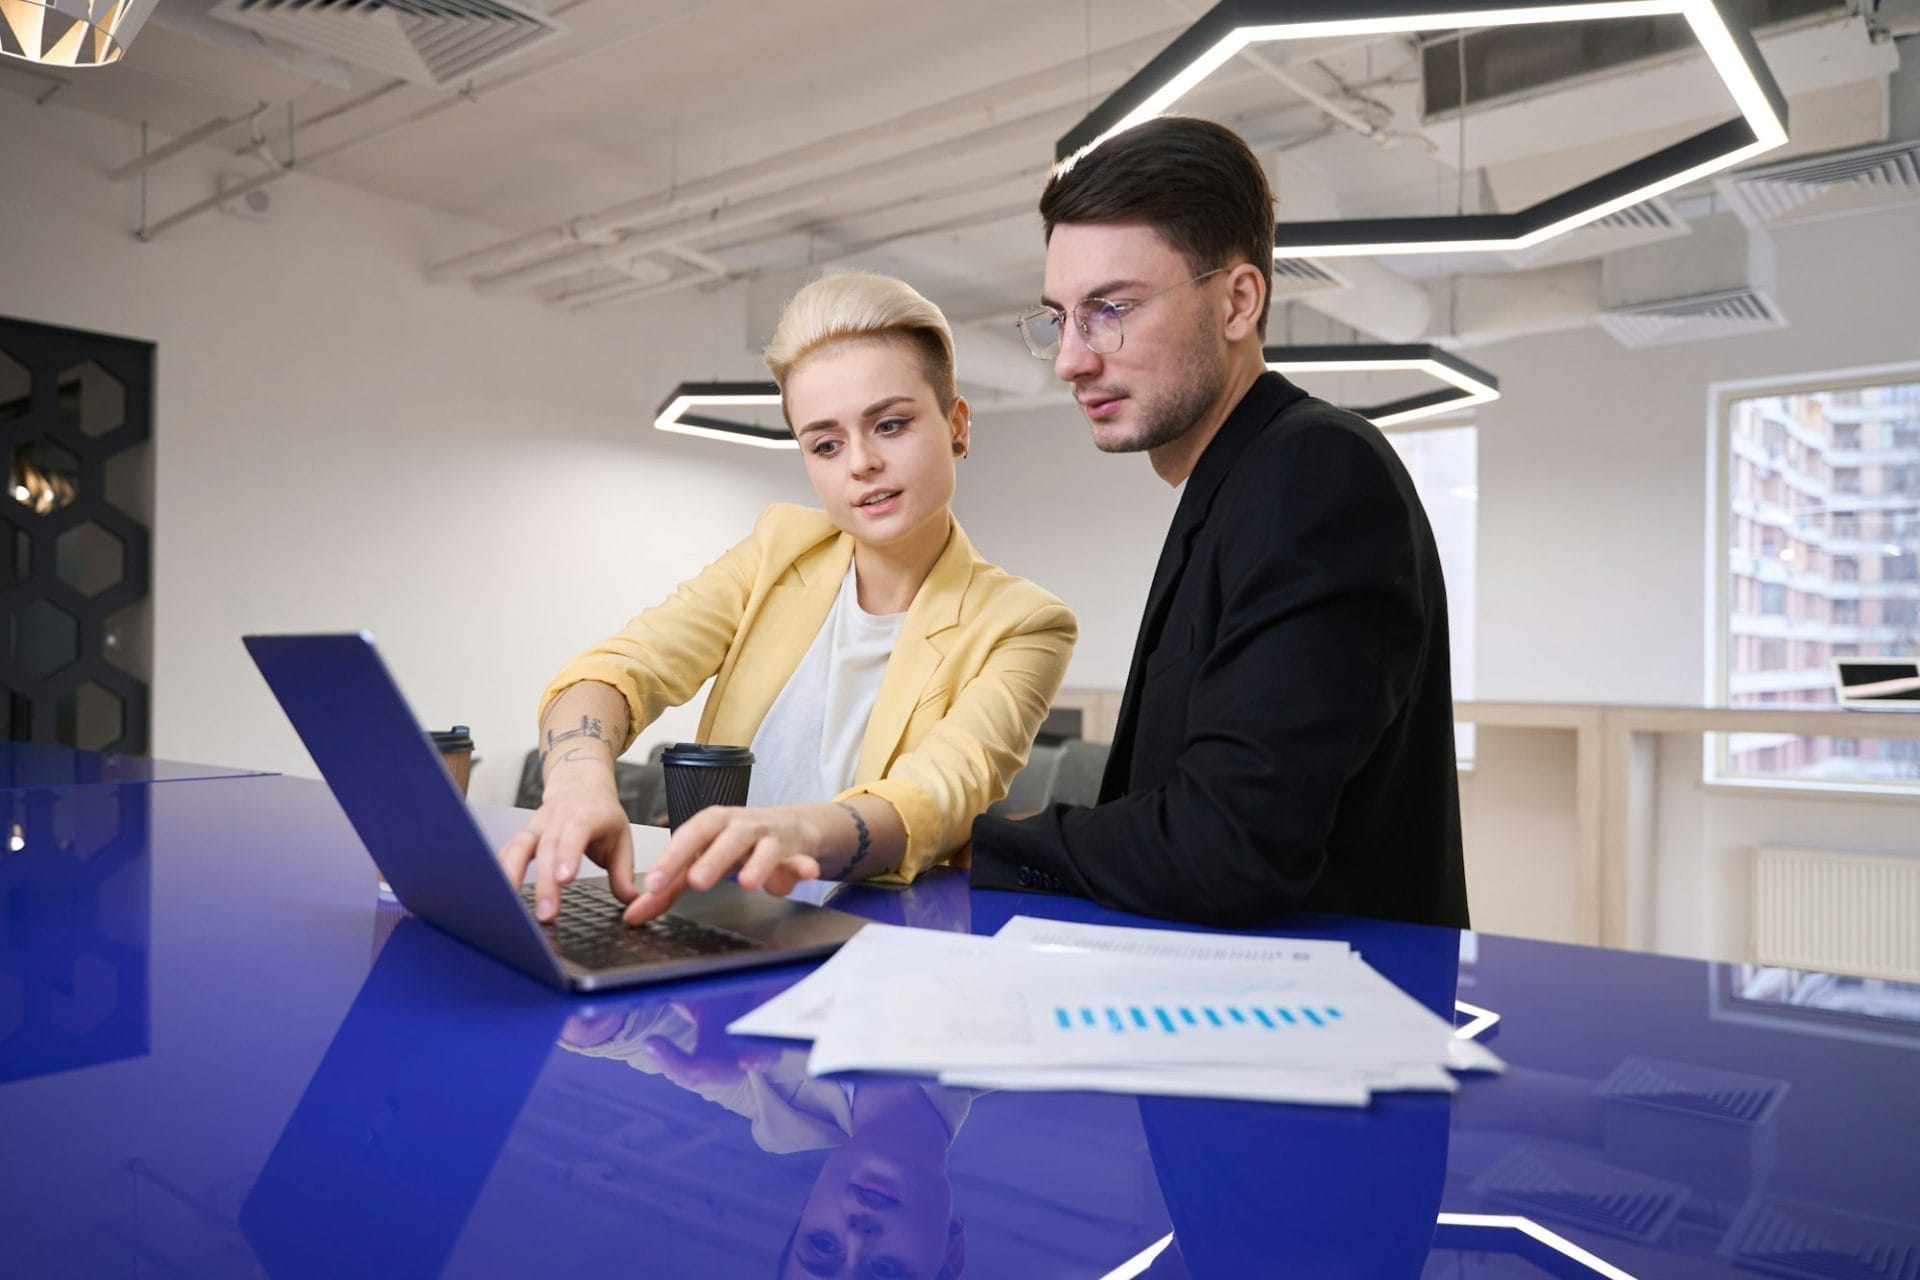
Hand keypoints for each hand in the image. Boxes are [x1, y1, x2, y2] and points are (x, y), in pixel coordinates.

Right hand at [497, 778, 637, 921]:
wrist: (579, 785)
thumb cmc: (600, 813)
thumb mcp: (621, 837)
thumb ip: (623, 871)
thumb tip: (631, 900)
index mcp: (586, 815)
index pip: (575, 833)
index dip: (568, 855)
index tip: (565, 880)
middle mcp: (557, 818)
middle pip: (546, 848)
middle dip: (544, 883)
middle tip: (546, 913)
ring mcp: (536, 825)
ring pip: (520, 847)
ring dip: (513, 877)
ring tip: (511, 906)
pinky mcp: (522, 835)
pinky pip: (508, 851)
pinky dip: (500, 870)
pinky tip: (496, 891)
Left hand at [622, 803, 832, 923]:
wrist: (787, 826)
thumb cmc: (736, 843)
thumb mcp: (700, 859)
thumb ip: (669, 887)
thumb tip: (633, 914)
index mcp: (712, 824)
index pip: (689, 837)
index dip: (672, 859)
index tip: (655, 884)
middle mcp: (741, 826)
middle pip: (727, 838)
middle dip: (713, 858)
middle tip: (698, 881)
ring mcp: (769, 838)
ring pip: (765, 848)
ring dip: (758, 863)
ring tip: (749, 883)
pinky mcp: (795, 852)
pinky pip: (800, 859)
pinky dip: (802, 866)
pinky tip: (805, 873)